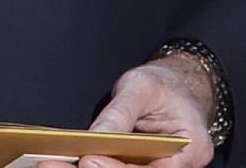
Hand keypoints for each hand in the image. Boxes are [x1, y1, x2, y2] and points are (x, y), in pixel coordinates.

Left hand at [44, 58, 213, 167]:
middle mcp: (179, 165)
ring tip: (53, 164)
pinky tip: (65, 162)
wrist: (173, 87)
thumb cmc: (162, 85)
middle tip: (54, 165)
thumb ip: (120, 113)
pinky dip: (93, 165)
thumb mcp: (141, 87)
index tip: (88, 160)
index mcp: (192, 145)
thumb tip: (96, 136)